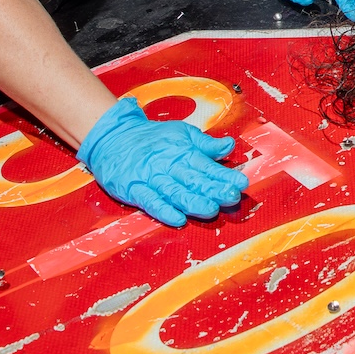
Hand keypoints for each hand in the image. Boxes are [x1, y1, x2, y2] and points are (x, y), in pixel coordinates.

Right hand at [76, 96, 246, 226]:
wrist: (113, 138)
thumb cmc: (152, 138)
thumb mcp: (181, 134)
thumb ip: (205, 144)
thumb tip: (230, 146)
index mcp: (183, 152)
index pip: (207, 166)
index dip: (224, 175)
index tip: (241, 183)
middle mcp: (169, 166)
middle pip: (193, 180)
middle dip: (213, 189)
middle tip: (232, 197)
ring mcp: (151, 179)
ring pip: (175, 193)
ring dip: (193, 202)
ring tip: (211, 210)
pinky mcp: (134, 190)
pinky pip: (150, 202)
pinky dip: (163, 211)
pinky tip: (178, 219)